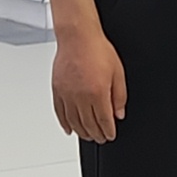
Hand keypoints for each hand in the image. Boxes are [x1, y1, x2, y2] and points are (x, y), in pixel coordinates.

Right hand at [50, 20, 127, 142]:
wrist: (77, 37)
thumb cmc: (97, 49)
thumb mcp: (118, 73)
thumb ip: (119, 96)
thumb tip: (119, 113)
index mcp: (97, 93)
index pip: (104, 121)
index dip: (108, 132)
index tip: (110, 136)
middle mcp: (80, 96)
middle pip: (88, 125)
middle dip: (96, 135)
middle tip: (101, 139)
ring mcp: (67, 95)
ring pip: (73, 122)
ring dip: (82, 132)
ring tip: (88, 136)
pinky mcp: (57, 90)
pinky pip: (60, 113)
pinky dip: (65, 123)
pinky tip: (69, 129)